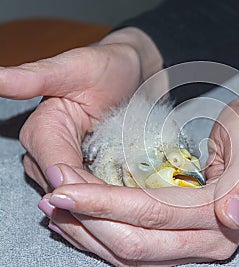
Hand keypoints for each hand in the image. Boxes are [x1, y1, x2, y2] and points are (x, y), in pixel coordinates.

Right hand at [0, 27, 161, 191]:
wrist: (129, 73)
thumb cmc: (103, 66)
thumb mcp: (73, 67)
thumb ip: (34, 78)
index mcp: (41, 128)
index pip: (53, 165)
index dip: (75, 180)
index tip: (99, 192)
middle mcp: (47, 151)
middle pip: (62, 186)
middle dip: (89, 197)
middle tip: (121, 201)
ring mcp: (65, 163)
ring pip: (74, 195)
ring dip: (95, 202)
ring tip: (124, 202)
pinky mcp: (82, 169)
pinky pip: (89, 192)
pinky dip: (102, 198)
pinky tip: (121, 199)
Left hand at [38, 98, 238, 265]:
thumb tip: (232, 217)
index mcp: (223, 215)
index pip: (153, 214)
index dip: (106, 204)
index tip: (63, 188)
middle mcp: (209, 243)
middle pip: (135, 245)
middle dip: (89, 223)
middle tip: (52, 198)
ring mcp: (195, 248)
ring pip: (131, 256)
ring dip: (90, 236)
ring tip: (56, 211)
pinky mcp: (183, 244)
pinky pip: (137, 252)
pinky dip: (103, 239)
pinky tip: (81, 223)